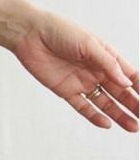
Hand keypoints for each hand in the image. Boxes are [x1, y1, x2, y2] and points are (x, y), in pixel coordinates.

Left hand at [9, 11, 137, 131]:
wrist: (31, 36)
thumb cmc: (62, 32)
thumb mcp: (89, 45)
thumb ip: (108, 64)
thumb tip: (127, 83)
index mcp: (107, 57)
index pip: (130, 75)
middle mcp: (97, 71)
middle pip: (120, 92)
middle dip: (133, 105)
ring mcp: (82, 82)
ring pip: (105, 103)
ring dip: (119, 115)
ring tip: (132, 127)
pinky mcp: (66, 91)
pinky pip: (82, 107)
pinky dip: (94, 116)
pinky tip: (107, 124)